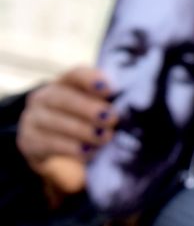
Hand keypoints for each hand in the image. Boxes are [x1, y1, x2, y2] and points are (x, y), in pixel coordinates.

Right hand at [16, 66, 116, 194]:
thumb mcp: (95, 110)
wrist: (53, 148)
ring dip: (81, 130)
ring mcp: (32, 119)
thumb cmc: (84, 123)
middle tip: (111, 119)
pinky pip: (48, 143)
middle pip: (63, 98)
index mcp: (64, 83)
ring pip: (54, 122)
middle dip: (88, 109)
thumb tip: (133, 107)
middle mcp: (44, 97)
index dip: (91, 79)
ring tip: (103, 138)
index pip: (75, 74)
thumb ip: (108, 104)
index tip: (110, 89)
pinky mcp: (28, 141)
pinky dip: (70, 148)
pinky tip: (87, 151)